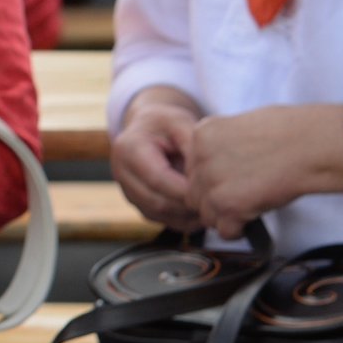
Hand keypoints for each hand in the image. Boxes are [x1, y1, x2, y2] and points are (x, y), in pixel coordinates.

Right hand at [111, 90, 202, 232]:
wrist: (148, 129)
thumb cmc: (166, 124)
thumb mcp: (180, 122)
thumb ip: (192, 144)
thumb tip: (207, 173)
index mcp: (129, 149)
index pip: (158, 178)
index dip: (186, 189)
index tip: (214, 190)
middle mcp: (122, 174)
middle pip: (158, 201)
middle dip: (190, 205)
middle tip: (219, 203)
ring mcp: (129, 193)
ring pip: (162, 215)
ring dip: (189, 215)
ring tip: (215, 206)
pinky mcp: (140, 205)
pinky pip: (164, 220)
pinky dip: (186, 219)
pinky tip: (204, 209)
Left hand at [185, 105, 342, 240]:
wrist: (310, 145)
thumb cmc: (288, 132)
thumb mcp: (240, 126)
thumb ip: (220, 146)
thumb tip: (216, 166)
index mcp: (202, 134)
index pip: (191, 167)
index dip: (210, 178)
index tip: (228, 182)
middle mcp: (200, 158)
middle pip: (194, 192)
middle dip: (213, 200)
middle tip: (238, 199)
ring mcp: (212, 183)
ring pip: (205, 214)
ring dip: (225, 216)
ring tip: (248, 209)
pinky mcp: (229, 206)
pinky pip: (224, 230)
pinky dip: (238, 230)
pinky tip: (252, 220)